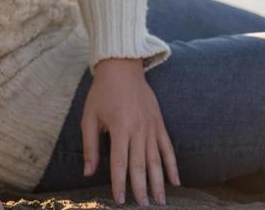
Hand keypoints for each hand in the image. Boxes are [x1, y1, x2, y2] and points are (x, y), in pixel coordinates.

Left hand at [81, 59, 179, 205]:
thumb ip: (90, 146)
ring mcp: (152, 127)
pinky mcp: (160, 124)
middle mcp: (138, 130)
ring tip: (160, 200)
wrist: (122, 68)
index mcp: (119, 128)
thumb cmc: (101, 93)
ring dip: (159, 182)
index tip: (120, 199)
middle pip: (140, 165)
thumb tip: (88, 172)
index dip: (119, 183)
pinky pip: (168, 148)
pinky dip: (172, 165)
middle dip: (141, 188)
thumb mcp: (89, 117)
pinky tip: (175, 181)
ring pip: (157, 160)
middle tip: (143, 205)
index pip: (119, 163)